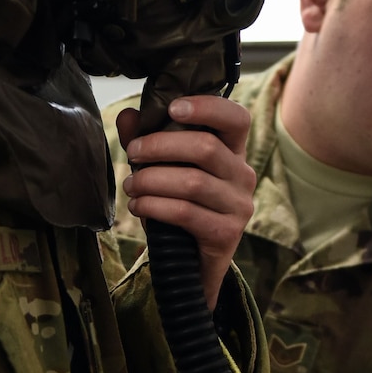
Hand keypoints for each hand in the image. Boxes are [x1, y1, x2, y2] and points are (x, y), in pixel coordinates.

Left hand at [117, 96, 255, 311]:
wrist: (192, 265)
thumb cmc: (180, 208)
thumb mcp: (163, 170)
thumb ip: (147, 141)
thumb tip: (128, 116)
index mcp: (233, 151)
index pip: (236, 119)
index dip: (207, 107)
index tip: (173, 108)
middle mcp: (243, 174)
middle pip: (205, 147)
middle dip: (159, 147)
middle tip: (132, 154)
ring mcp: (239, 205)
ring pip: (192, 182)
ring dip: (152, 181)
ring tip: (131, 186)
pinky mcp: (226, 233)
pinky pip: (185, 212)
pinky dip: (154, 206)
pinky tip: (138, 207)